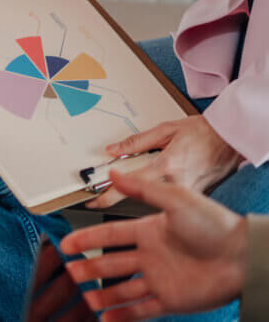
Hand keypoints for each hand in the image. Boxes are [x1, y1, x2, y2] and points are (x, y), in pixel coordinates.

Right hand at [61, 170, 246, 320]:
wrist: (243, 257)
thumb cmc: (215, 225)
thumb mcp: (176, 199)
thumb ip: (142, 188)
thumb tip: (114, 173)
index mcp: (148, 231)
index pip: (108, 235)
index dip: (86, 239)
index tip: (67, 243)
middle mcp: (150, 256)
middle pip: (111, 264)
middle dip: (89, 269)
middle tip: (71, 273)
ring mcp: (159, 279)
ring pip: (123, 289)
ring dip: (104, 295)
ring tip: (87, 300)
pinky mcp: (170, 300)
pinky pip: (141, 309)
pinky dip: (123, 315)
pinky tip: (108, 318)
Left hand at [85, 115, 241, 209]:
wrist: (233, 139)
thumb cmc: (204, 132)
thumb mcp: (167, 129)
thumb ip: (137, 141)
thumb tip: (113, 149)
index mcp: (167, 164)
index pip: (133, 183)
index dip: (111, 193)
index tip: (96, 199)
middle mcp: (177, 182)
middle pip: (140, 196)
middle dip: (118, 197)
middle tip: (97, 199)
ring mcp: (188, 192)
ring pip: (156, 201)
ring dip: (138, 197)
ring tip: (119, 193)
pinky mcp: (196, 196)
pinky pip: (172, 200)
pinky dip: (159, 197)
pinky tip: (152, 192)